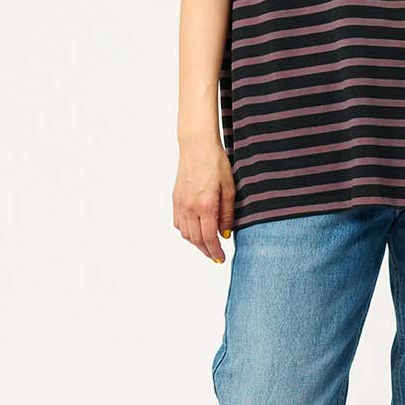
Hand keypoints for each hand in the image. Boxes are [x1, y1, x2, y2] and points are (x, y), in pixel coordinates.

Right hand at [173, 141, 234, 262]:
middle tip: (215, 257)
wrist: (196, 146)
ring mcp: (180, 203)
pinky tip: (195, 230)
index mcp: (205, 205)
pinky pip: (178, 222)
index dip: (215, 252)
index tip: (221, 259)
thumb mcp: (229, 188)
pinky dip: (186, 231)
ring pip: (185, 233)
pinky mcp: (175, 199)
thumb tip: (226, 234)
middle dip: (206, 251)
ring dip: (196, 243)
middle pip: (196, 239)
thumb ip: (228, 213)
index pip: (209, 238)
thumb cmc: (216, 162)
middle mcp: (190, 207)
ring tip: (207, 245)